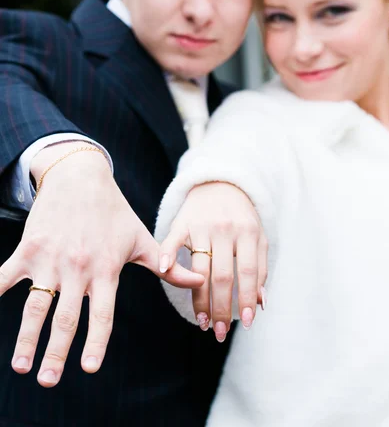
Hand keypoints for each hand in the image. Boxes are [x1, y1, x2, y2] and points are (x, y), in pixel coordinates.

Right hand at [0, 144, 202, 386]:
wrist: (82, 177)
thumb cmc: (114, 212)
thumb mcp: (142, 238)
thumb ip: (167, 265)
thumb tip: (200, 281)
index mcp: (106, 269)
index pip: (103, 313)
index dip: (97, 341)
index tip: (89, 368)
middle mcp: (78, 268)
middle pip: (67, 317)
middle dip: (57, 352)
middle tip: (49, 380)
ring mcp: (51, 259)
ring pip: (36, 305)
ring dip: (26, 337)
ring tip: (21, 365)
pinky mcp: (29, 248)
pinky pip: (5, 276)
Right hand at [158, 182, 266, 341]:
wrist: (220, 184)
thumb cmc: (242, 217)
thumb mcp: (258, 237)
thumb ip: (260, 268)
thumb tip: (260, 303)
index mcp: (248, 232)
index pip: (248, 272)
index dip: (247, 299)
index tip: (245, 323)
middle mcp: (225, 229)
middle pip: (222, 276)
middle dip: (221, 308)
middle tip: (219, 332)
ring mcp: (202, 225)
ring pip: (200, 268)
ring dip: (199, 299)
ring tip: (202, 322)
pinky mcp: (182, 222)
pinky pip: (173, 240)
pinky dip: (168, 254)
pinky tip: (166, 271)